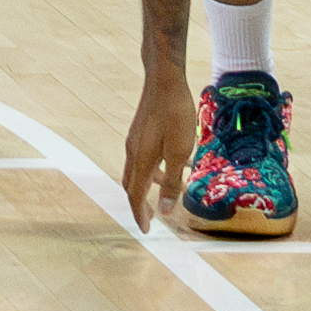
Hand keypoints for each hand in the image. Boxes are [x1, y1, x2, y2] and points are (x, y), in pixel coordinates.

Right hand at [122, 63, 194, 227]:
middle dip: (139, 202)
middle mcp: (133, 151)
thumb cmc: (174, 115)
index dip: (139, 214)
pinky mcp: (141, 129)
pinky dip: (154, 168)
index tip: (146, 230)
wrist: (164, 80)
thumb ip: (172, 182)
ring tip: (168, 191)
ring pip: (138, 170)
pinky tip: (175, 162)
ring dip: (150, 184)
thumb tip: (164, 210)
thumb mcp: (179, 152)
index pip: (134, 195)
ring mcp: (135, 138)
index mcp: (140, 160)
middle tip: (151, 216)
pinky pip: (143, 157)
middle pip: (131, 184)